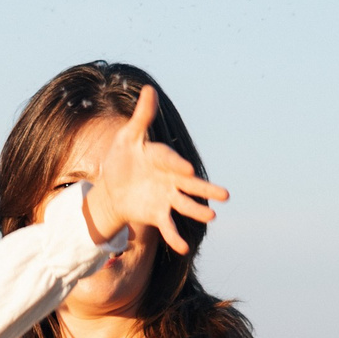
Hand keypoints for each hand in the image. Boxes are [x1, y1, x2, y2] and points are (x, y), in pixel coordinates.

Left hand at [83, 86, 228, 255]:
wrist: (112, 186)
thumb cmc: (122, 158)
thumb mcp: (128, 137)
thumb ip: (141, 117)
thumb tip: (149, 89)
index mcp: (162, 159)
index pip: (170, 162)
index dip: (177, 165)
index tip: (187, 170)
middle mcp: (170, 180)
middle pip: (190, 186)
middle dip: (206, 191)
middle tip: (226, 195)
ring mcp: (166, 198)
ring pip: (184, 206)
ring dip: (196, 212)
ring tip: (212, 218)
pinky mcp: (157, 215)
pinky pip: (168, 227)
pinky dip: (175, 238)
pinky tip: (183, 248)